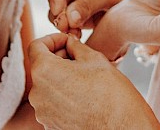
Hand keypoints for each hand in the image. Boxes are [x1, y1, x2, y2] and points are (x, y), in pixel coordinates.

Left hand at [27, 33, 158, 129]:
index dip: (52, 39)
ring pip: (47, 86)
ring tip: (85, 78)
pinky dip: (64, 95)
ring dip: (61, 77)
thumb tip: (69, 43)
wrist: (123, 128)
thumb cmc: (111, 94)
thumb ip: (76, 46)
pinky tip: (84, 94)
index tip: (67, 41)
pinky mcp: (51, 125)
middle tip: (80, 57)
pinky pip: (53, 103)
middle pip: (41, 67)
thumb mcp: (94, 59)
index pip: (36, 46)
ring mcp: (43, 112)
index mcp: (45, 72)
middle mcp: (38, 94)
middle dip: (58, 58)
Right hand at [46, 0, 146, 35]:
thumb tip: (68, 19)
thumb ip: (88, 5)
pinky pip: (65, 23)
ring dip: (63, 24)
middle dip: (59, 14)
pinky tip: (77, 36)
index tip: (58, 11)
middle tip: (66, 28)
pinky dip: (69, 30)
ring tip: (75, 34)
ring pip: (57, 12)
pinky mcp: (74, 14)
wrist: (140, 3)